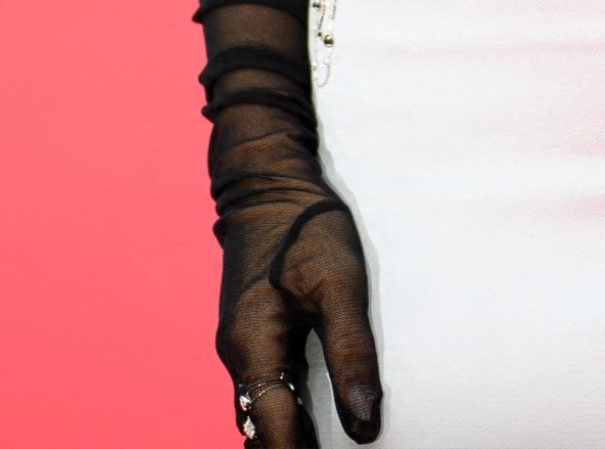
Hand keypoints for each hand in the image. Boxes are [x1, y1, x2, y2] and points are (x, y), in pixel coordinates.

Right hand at [215, 179, 382, 443]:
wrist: (270, 182)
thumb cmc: (307, 225)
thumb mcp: (340, 284)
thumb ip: (351, 353)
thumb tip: (364, 424)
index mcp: (253, 345)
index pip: (274, 428)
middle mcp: (240, 354)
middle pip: (263, 430)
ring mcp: (244, 346)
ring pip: (264, 413)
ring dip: (293, 437)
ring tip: (338, 447)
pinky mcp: (257, 337)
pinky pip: (269, 390)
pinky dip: (291, 414)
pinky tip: (323, 423)